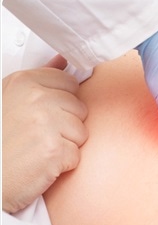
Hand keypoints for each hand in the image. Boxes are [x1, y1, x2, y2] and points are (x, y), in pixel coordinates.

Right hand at [2, 55, 87, 212]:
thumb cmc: (1, 139)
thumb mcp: (12, 98)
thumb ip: (41, 80)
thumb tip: (63, 61)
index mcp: (24, 82)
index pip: (70, 83)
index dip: (63, 102)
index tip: (46, 113)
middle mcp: (35, 98)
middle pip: (80, 108)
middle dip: (66, 125)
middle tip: (39, 135)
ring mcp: (45, 123)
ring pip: (82, 132)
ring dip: (66, 145)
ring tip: (40, 149)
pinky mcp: (54, 149)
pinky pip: (77, 155)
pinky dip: (63, 164)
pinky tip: (42, 163)